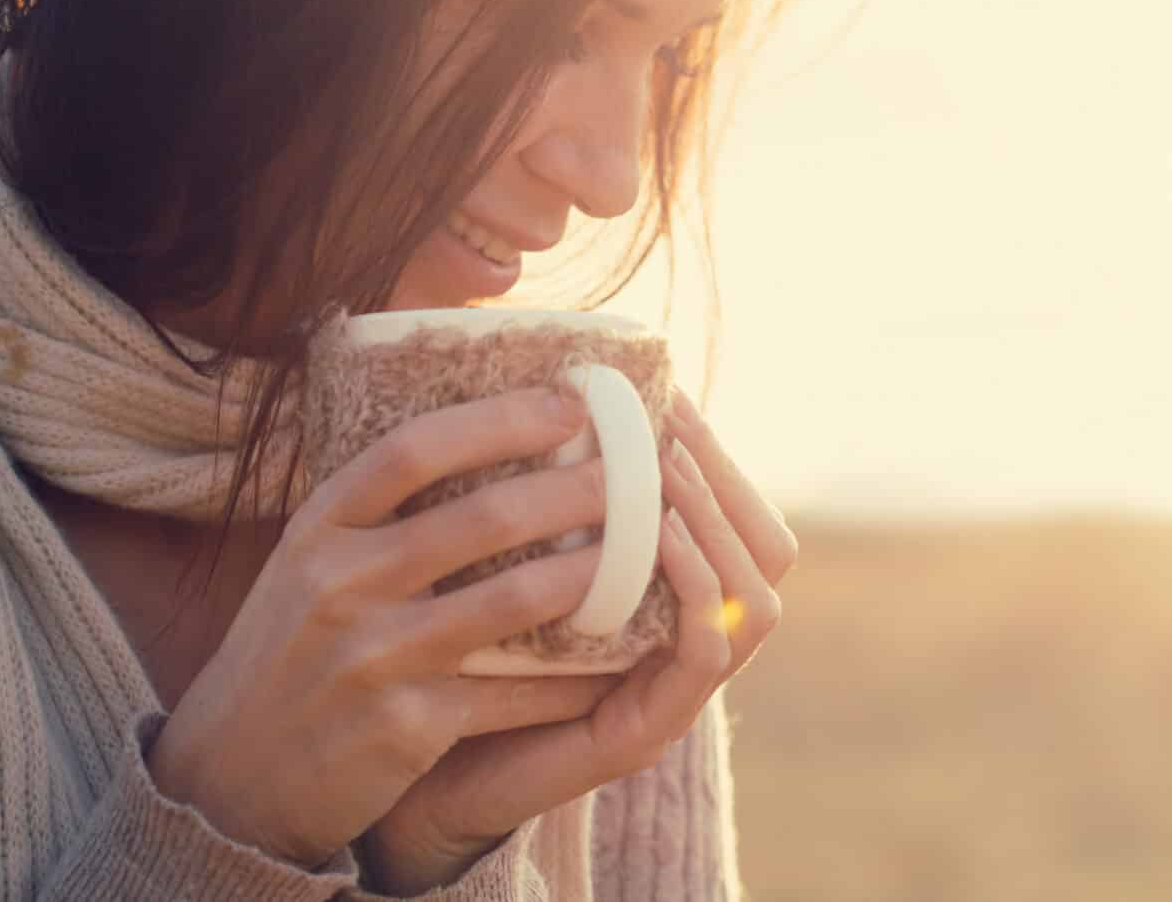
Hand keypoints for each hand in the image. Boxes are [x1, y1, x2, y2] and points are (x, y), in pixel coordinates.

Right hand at [146, 387, 634, 866]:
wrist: (231, 778)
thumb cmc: (293, 649)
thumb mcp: (308, 564)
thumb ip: (377, 509)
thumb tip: (483, 429)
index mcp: (320, 529)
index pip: (414, 449)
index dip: (499, 419)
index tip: (570, 404)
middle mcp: (341, 584)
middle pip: (484, 517)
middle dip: (576, 490)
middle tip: (636, 474)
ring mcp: (373, 657)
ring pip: (515, 598)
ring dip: (595, 573)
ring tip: (647, 552)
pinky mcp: (405, 726)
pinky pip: (514, 691)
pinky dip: (573, 675)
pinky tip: (621, 658)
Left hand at [355, 388, 797, 893]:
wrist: (401, 779)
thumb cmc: (453, 657)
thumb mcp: (512, 563)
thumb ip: (552, 505)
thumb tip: (550, 391)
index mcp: (667, 605)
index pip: (740, 521)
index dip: (717, 456)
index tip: (668, 396)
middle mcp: (685, 650)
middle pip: (770, 557)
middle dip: (727, 478)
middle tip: (672, 423)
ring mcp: (672, 697)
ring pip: (755, 606)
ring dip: (717, 528)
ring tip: (668, 473)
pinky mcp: (642, 736)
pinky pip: (705, 657)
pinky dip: (696, 592)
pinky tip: (659, 540)